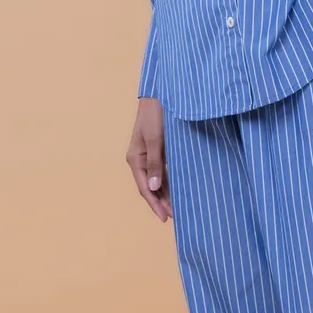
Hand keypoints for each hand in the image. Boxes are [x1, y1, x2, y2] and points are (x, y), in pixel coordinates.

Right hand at [128, 97, 171, 220]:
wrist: (161, 95)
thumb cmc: (155, 114)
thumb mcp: (155, 139)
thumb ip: (155, 163)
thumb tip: (153, 188)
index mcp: (135, 159)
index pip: (144, 188)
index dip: (155, 204)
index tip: (165, 218)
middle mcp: (140, 160)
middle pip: (150, 187)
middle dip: (161, 203)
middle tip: (175, 217)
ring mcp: (149, 155)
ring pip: (156, 181)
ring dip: (165, 194)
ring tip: (177, 209)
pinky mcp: (159, 150)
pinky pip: (162, 171)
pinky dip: (169, 182)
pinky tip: (177, 190)